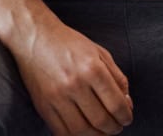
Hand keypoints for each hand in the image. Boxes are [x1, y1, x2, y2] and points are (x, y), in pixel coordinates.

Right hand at [11, 12, 132, 134]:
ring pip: (82, 131)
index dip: (125, 116)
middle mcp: (75, 84)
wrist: (35, 37)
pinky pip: (62, 132)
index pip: (115, 103)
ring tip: (103, 131)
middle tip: (117, 126)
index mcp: (92, 67)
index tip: (127, 118)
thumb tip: (127, 103)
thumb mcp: (98, 52)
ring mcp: (57, 97)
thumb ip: (116, 76)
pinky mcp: (44, 106)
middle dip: (114, 128)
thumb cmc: (69, 43)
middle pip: (101, 120)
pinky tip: (84, 131)